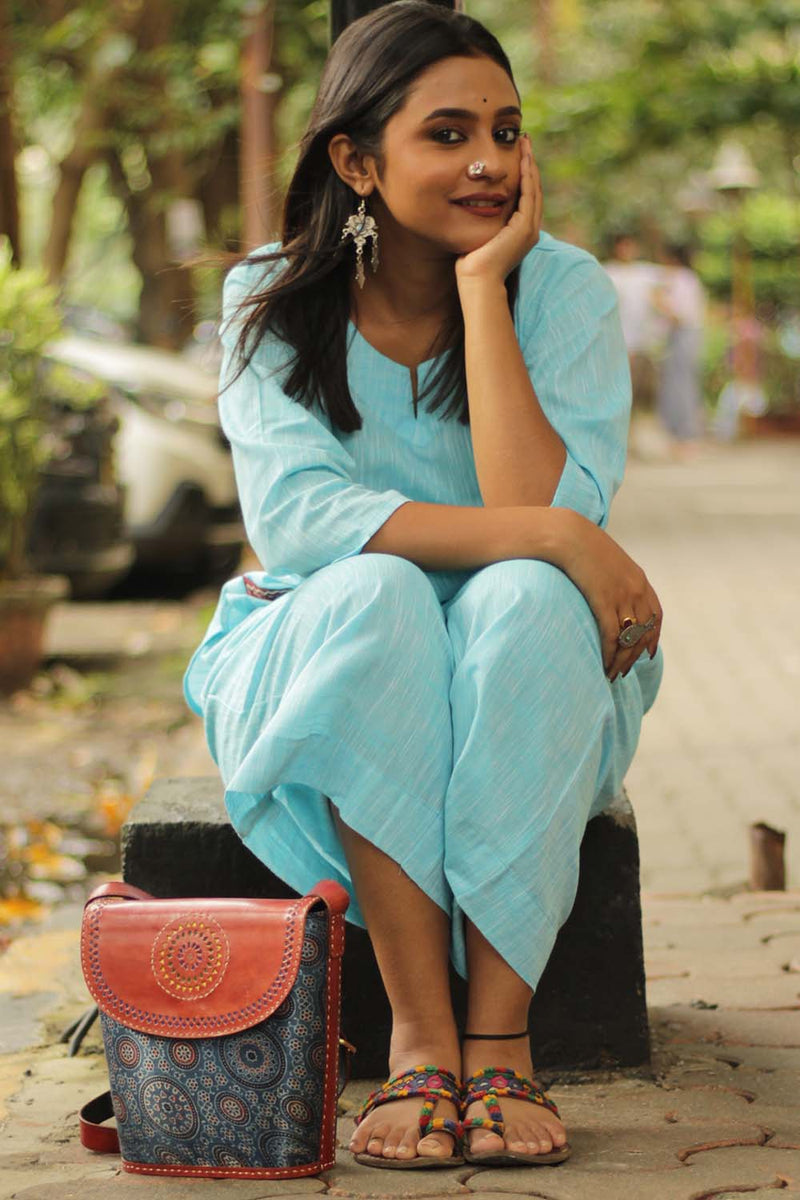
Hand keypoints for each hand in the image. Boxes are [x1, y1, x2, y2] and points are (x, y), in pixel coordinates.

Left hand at [455, 133, 541, 285]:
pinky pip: (529, 195)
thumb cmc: (471, 264)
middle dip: (529, 164)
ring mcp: (529, 229)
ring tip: (525, 144)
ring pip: (534, 189)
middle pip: (533, 188)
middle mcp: (529, 229)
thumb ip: (482, 220)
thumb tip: (471, 206)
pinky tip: (523, 160)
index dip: (522, 173)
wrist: (477, 281)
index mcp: (520, 231)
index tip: (516, 153)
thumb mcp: (479, 235)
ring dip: (530, 165)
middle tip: (524, 141)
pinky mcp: (525, 228)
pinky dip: (527, 176)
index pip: (525, 196)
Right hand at [552, 510, 662, 681]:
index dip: (652, 637)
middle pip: (643, 632)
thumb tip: (606, 591)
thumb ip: (613, 578)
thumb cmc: (580, 545)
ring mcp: (621, 596)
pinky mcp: (604, 601)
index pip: (655, 615)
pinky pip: (611, 635)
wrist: (568, 535)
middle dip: (634, 656)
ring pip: (629, 638)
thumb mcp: (606, 560)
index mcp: (639, 580)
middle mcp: (636, 590)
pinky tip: (603, 663)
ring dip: (621, 660)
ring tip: (611, 674)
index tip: (647, 653)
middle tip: (623, 672)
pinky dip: (609, 652)